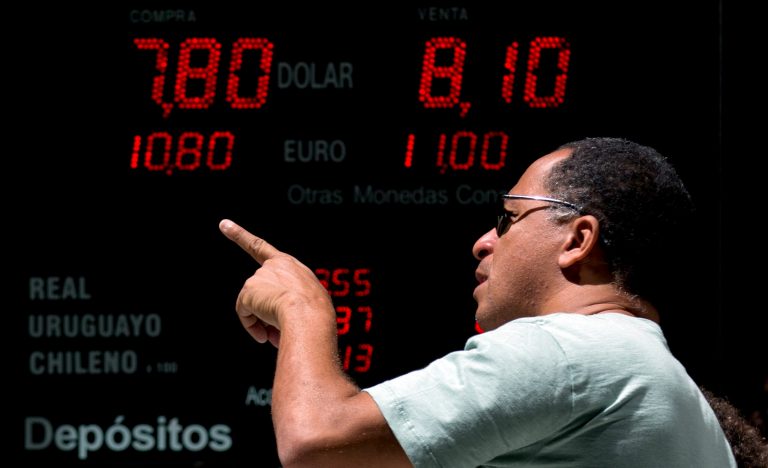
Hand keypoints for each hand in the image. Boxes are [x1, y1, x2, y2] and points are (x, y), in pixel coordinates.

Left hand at [219, 219, 332, 346]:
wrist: (309, 314)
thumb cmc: (317, 312)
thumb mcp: (310, 301)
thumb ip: (293, 304)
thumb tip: (277, 323)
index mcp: (291, 266)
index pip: (263, 248)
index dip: (241, 236)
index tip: (224, 225)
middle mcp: (273, 266)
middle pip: (260, 292)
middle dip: (266, 312)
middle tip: (279, 328)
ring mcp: (259, 277)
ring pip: (254, 305)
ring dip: (264, 321)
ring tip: (280, 330)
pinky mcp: (248, 290)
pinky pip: (245, 314)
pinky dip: (252, 326)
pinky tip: (265, 334)